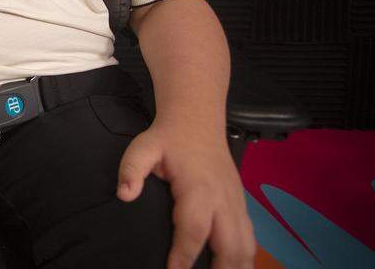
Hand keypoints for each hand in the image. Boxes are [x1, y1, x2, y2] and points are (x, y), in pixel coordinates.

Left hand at [116, 121, 255, 268]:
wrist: (197, 120)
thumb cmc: (168, 138)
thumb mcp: (142, 147)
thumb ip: (131, 170)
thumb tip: (124, 195)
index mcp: (198, 189)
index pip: (193, 230)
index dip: (184, 255)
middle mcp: (223, 200)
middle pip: (230, 246)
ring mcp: (236, 203)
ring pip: (247, 245)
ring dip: (238, 266)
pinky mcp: (241, 204)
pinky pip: (250, 237)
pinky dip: (245, 256)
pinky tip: (235, 267)